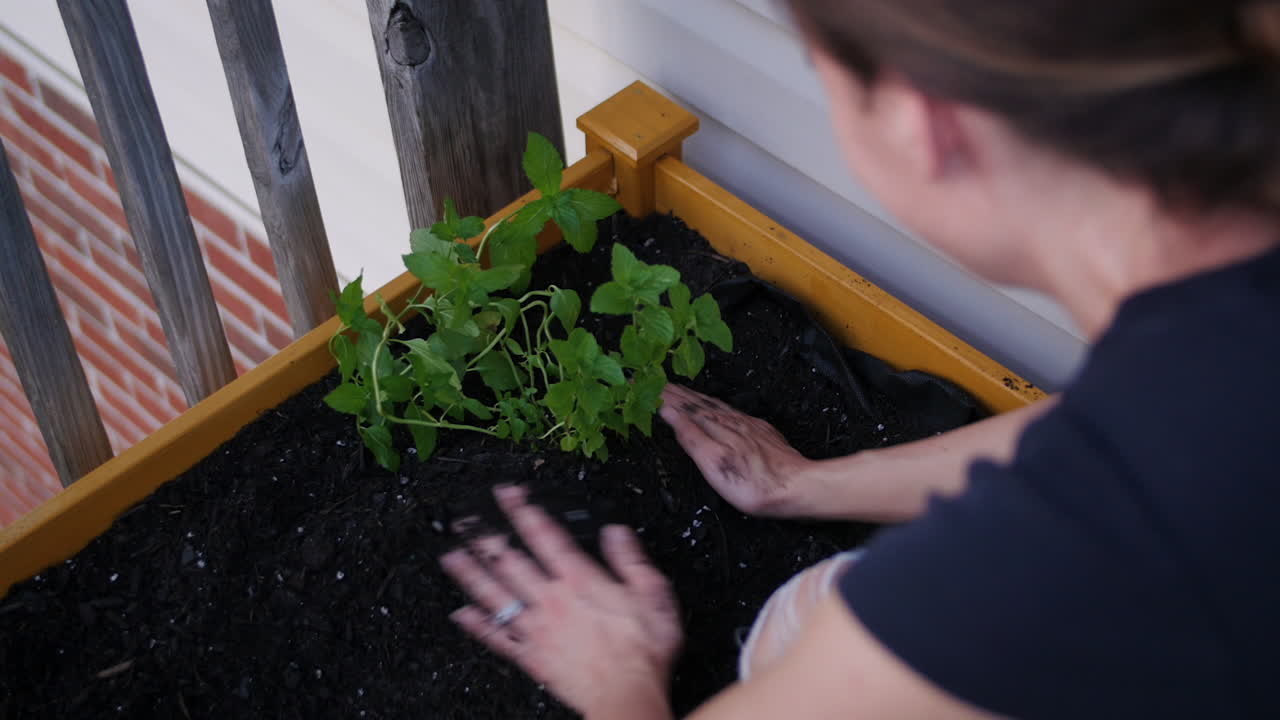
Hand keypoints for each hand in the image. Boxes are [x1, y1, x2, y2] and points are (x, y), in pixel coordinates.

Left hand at [441, 485, 680, 718]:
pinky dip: (477, 626)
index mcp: (579, 580)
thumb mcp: (652, 594)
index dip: (522, 511)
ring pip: (496, 595)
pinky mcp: (532, 656)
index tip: (505, 494)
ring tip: (451, 556)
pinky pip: (497, 637)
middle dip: (486, 537)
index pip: (545, 536)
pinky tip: (460, 614)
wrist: (627, 695)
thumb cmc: (642, 649)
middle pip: (511, 561)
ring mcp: (538, 628)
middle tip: (465, 520)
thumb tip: (616, 533)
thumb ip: (630, 560)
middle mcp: (552, 599)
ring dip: (471, 575)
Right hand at [659, 384, 813, 515]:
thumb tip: (669, 412)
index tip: (649, 386)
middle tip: (660, 383)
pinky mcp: (761, 433)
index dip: (666, 397)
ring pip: (716, 406)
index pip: (685, 406)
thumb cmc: (755, 483)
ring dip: (696, 398)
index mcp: (718, 426)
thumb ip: (691, 436)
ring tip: (682, 392)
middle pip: (699, 403)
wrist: (798, 487)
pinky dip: (717, 407)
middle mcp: (732, 421)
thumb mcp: (713, 463)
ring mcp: (748, 426)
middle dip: (678, 393)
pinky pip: (732, 412)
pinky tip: (719, 409)